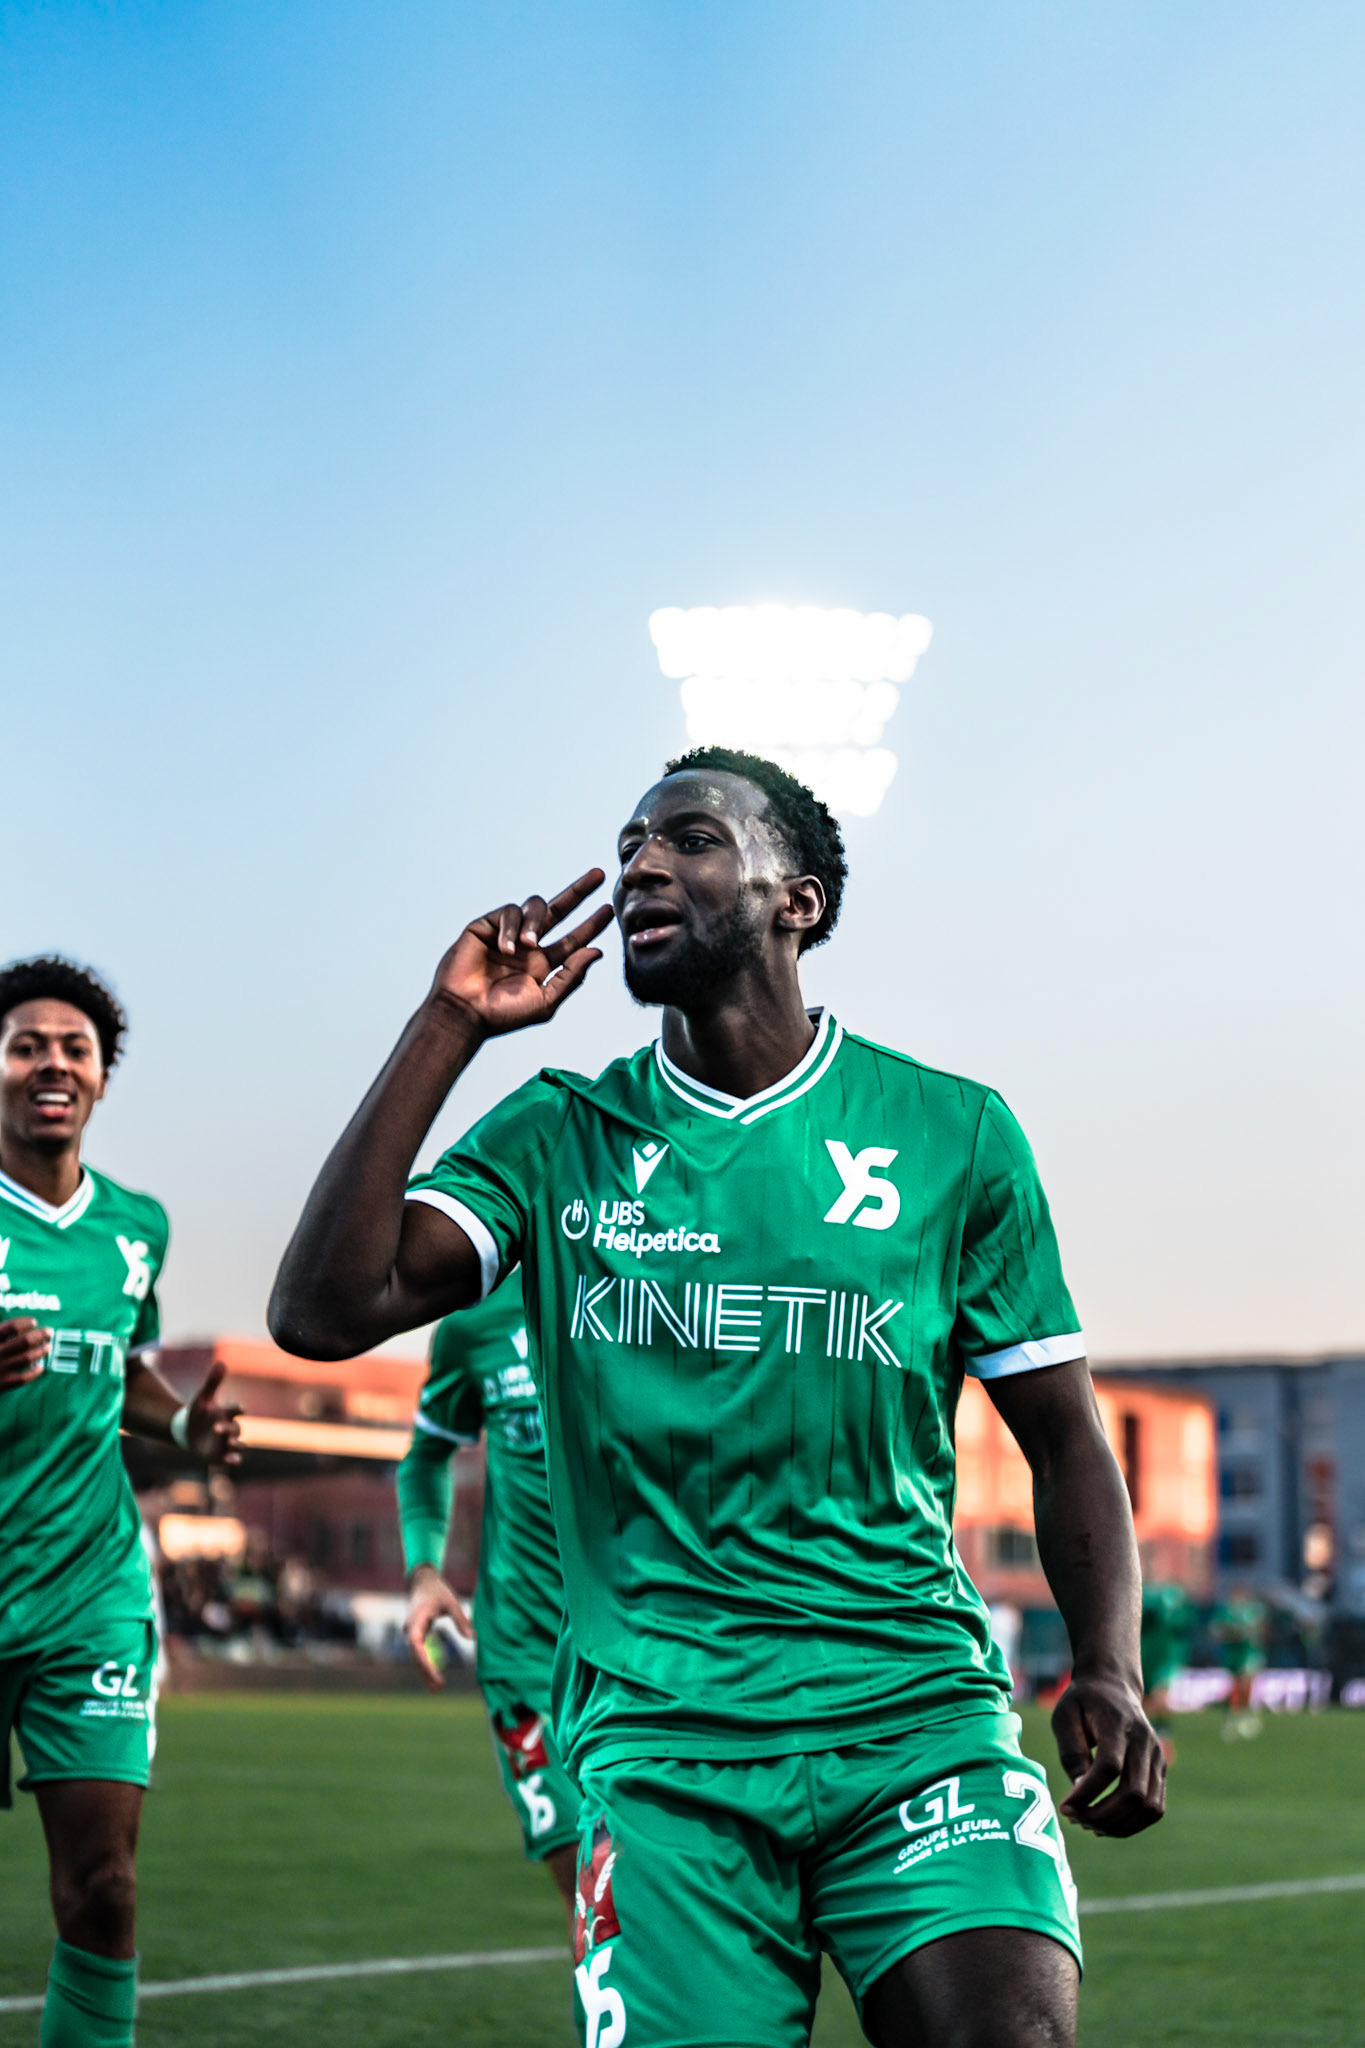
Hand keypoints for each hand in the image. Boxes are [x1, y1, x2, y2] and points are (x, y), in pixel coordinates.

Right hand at [0, 1318, 49, 1391]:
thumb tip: (13, 1326)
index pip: (11, 1327)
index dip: (25, 1323)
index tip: (33, 1322)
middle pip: (24, 1341)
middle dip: (40, 1335)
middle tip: (49, 1332)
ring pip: (27, 1358)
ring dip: (41, 1351)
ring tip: (48, 1347)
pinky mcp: (1, 1384)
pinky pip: (22, 1379)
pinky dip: (33, 1373)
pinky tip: (41, 1368)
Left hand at [185, 1362, 243, 1465]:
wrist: (187, 1431)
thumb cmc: (199, 1412)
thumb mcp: (203, 1397)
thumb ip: (213, 1382)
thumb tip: (222, 1362)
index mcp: (227, 1413)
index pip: (237, 1410)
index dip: (239, 1409)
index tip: (240, 1408)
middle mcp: (230, 1428)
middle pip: (236, 1429)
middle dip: (228, 1429)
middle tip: (217, 1427)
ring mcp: (227, 1443)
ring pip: (239, 1445)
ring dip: (236, 1445)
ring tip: (230, 1443)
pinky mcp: (221, 1455)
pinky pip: (232, 1459)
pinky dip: (234, 1460)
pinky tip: (232, 1460)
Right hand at [404, 1565, 472, 1691]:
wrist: (422, 1581)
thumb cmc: (437, 1590)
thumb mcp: (451, 1602)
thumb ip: (461, 1620)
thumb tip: (473, 1639)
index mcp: (417, 1619)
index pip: (416, 1643)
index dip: (423, 1660)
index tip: (433, 1673)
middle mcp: (410, 1628)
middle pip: (415, 1654)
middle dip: (425, 1671)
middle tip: (438, 1688)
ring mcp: (411, 1632)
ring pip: (416, 1656)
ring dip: (425, 1671)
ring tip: (436, 1689)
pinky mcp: (416, 1635)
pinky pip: (419, 1653)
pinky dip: (426, 1664)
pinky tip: (433, 1677)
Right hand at [428, 870, 613, 1038]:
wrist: (465, 1012)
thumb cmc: (503, 1014)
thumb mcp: (545, 1001)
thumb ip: (571, 976)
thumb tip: (597, 951)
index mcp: (545, 963)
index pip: (574, 938)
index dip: (592, 925)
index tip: (609, 911)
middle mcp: (529, 945)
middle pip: (559, 910)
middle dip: (579, 892)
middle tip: (599, 875)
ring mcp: (508, 933)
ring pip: (535, 907)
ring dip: (536, 922)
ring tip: (531, 944)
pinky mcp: (487, 925)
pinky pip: (508, 912)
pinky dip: (511, 928)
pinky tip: (507, 948)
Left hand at [1053, 1671, 1165, 1835]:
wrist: (1113, 1686)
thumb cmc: (1083, 1702)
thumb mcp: (1064, 1716)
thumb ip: (1072, 1752)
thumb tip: (1081, 1789)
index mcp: (1118, 1723)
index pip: (1110, 1766)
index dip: (1087, 1793)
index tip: (1064, 1806)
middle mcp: (1144, 1741)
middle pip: (1133, 1793)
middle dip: (1101, 1815)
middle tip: (1074, 1819)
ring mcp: (1157, 1757)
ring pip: (1148, 1807)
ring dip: (1118, 1826)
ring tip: (1088, 1825)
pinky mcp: (1161, 1770)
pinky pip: (1154, 1808)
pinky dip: (1131, 1824)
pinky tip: (1105, 1825)